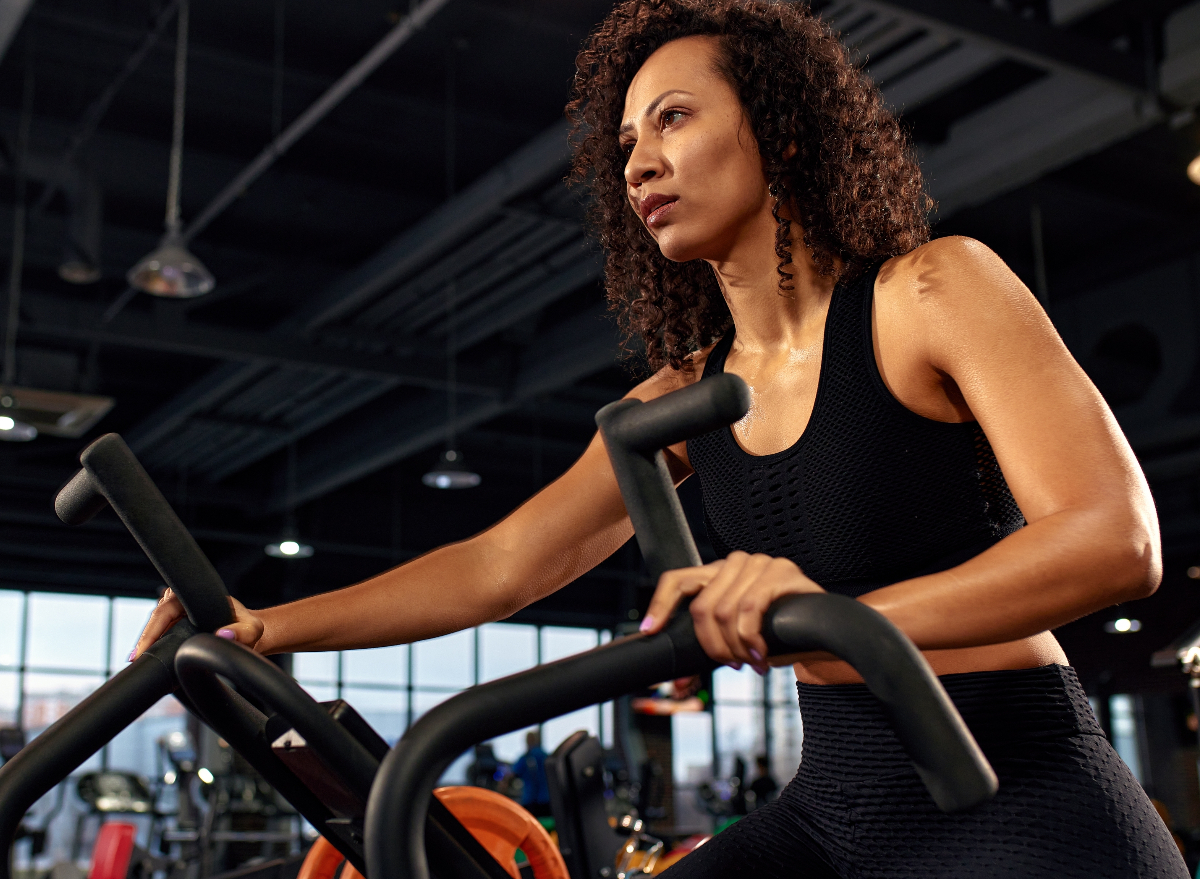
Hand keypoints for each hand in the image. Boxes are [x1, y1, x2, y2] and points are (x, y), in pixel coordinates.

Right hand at [131, 588, 264, 659]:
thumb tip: (223, 634)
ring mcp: (177, 613)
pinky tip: (148, 660)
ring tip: (140, 662)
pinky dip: (153, 646)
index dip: (152, 628)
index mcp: (196, 595)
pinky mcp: (175, 625)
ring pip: (153, 627)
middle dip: (145, 639)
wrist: (245, 636)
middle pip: (155, 619)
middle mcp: (183, 601)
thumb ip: (243, 632)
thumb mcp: (251, 631)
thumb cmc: (248, 629)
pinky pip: (158, 634)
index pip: (166, 609)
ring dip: (146, 644)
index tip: (143, 648)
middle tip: (136, 660)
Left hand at [639, 551, 824, 672]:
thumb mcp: (737, 642)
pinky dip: (751, 638)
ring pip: (724, 611)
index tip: (651, 631)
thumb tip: (678, 685)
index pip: (677, 580)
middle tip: (730, 664)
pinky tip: (761, 655)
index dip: (660, 605)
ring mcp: (758, 564)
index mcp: (717, 574)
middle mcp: (734, 563)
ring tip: (751, 661)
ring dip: (736, 647)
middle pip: (701, 607)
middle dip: (712, 646)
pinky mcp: (781, 571)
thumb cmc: (778, 634)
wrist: (823, 629)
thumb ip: (708, 655)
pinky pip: (750, 608)